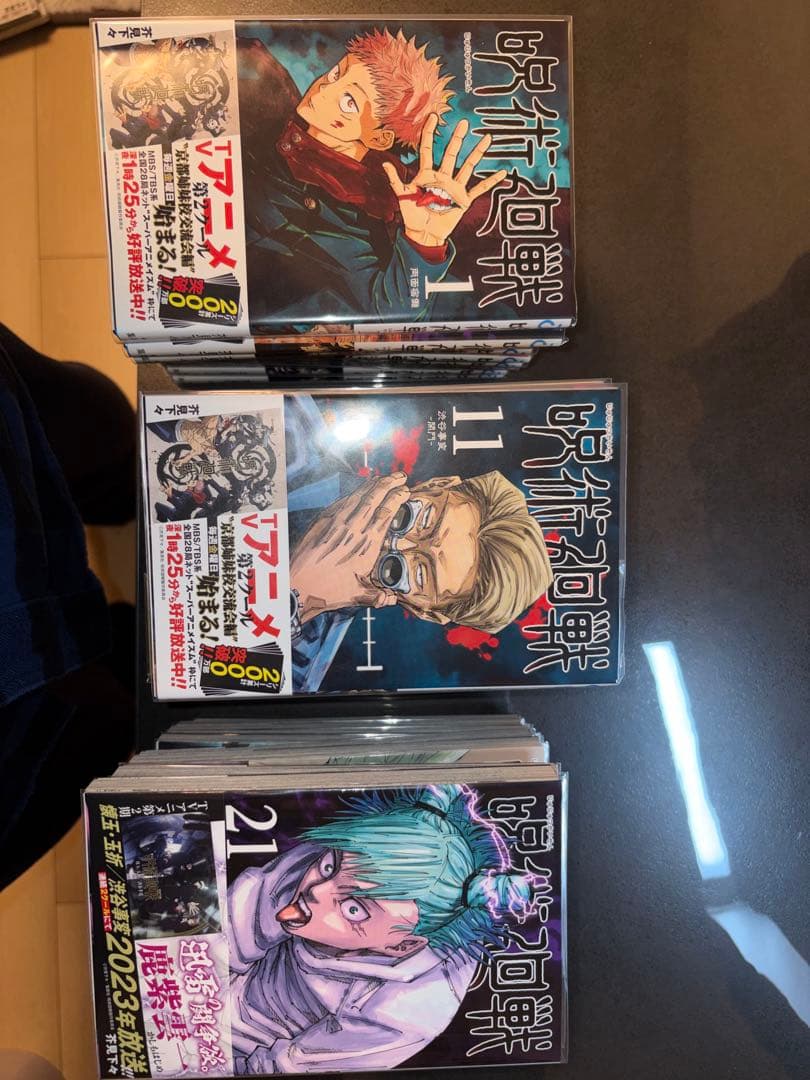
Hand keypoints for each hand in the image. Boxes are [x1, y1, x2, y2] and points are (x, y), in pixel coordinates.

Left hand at [290, 473, 410, 621]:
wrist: (295, 585)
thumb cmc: (326, 592)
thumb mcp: (357, 596)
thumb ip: (377, 596)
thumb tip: (391, 599)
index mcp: (367, 544)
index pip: (386, 512)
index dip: (397, 497)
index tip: (406, 490)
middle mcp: (353, 528)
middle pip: (374, 497)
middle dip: (389, 483)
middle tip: (400, 476)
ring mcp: (336, 521)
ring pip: (358, 495)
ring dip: (372, 484)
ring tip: (383, 479)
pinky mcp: (321, 521)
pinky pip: (341, 501)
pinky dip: (354, 493)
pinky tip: (359, 492)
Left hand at [382, 116, 506, 247]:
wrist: (422, 234)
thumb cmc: (412, 215)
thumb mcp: (402, 196)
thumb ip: (395, 179)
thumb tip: (384, 164)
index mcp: (426, 174)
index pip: (428, 149)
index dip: (430, 132)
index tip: (434, 117)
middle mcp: (442, 177)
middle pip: (451, 154)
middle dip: (457, 139)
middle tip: (464, 123)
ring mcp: (454, 188)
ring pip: (467, 166)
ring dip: (477, 153)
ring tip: (487, 138)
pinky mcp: (463, 200)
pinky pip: (479, 189)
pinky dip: (490, 181)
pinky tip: (502, 173)